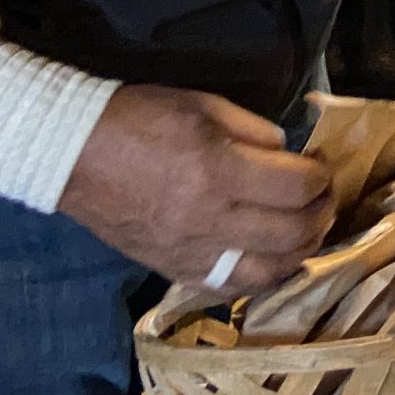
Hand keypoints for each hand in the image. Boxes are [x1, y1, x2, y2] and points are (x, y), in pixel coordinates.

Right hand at [58, 85, 333, 293]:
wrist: (71, 155)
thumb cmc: (138, 119)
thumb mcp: (203, 106)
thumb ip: (253, 131)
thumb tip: (287, 154)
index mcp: (218, 171)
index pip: (296, 187)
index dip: (321, 176)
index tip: (321, 164)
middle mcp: (209, 219)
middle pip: (291, 233)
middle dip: (321, 212)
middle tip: (323, 196)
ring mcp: (190, 252)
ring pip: (267, 273)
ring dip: (299, 253)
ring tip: (307, 231)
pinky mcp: (172, 270)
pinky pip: (228, 288)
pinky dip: (260, 279)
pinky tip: (272, 261)